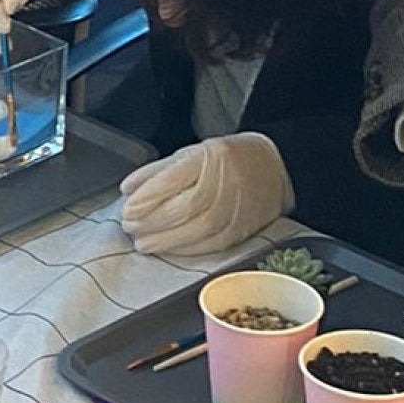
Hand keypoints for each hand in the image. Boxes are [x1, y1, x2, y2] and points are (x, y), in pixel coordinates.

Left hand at [118, 133, 293, 257]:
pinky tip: (167, 248)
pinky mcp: (242, 230)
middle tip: (130, 227)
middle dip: (150, 222)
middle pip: (182, 208)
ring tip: (142, 242)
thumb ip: (157, 172)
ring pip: (195, 230)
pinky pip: (210, 245)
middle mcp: (225, 183)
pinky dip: (184, 249)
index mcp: (210, 157)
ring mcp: (236, 209)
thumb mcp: (191, 153)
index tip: (127, 209)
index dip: (146, 199)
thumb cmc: (227, 159)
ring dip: (163, 240)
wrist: (276, 166)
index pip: (172, 180)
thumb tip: (127, 190)